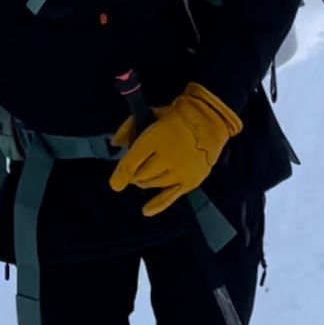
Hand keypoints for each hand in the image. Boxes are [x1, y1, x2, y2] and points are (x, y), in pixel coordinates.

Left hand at [110, 83, 241, 216]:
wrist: (209, 120)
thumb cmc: (176, 116)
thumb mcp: (149, 114)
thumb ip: (128, 128)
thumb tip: (115, 143)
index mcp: (154, 138)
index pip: (131, 164)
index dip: (120, 175)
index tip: (115, 183)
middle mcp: (166, 158)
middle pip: (140, 176)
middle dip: (135, 173)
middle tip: (138, 166)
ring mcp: (179, 171)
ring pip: (152, 185)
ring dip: (146, 181)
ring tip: (149, 172)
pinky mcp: (190, 181)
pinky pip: (169, 198)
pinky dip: (156, 205)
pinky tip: (146, 210)